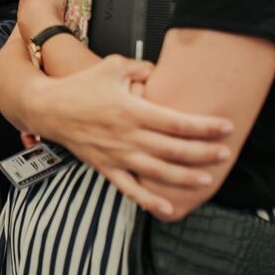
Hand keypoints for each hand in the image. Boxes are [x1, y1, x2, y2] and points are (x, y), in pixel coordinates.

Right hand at [33, 55, 233, 216]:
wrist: (49, 107)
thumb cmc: (80, 86)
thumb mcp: (112, 66)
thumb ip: (140, 67)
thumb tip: (160, 69)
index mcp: (132, 110)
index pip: (176, 121)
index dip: (204, 126)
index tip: (225, 126)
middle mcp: (127, 135)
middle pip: (173, 149)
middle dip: (203, 152)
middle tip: (226, 153)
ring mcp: (117, 155)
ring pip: (157, 171)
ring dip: (184, 177)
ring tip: (207, 178)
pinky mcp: (106, 167)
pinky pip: (130, 188)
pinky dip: (149, 200)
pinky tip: (167, 208)